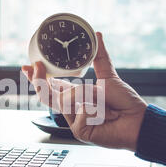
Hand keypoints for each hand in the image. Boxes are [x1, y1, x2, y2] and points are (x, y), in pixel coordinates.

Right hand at [22, 32, 147, 150]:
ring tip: (98, 98)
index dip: (38, 77)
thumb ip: (99, 57)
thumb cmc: (125, 102)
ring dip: (81, 95)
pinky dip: (92, 111)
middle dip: (38, 81)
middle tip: (36, 67)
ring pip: (62, 102)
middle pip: (47, 95)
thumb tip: (97, 34)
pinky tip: (103, 115)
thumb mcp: (108, 76)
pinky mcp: (79, 132)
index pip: (52, 86)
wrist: (137, 121)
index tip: (28, 66)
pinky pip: (78, 115)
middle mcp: (72, 109)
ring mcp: (74, 121)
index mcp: (76, 96)